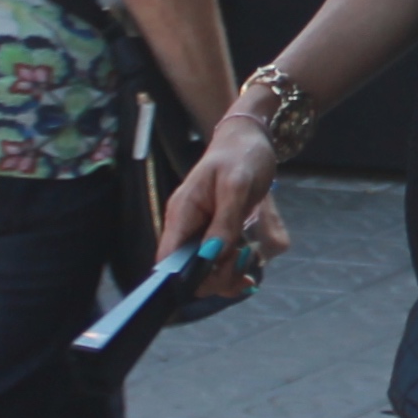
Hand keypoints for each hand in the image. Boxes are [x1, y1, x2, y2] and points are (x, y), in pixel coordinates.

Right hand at [157, 122, 292, 298]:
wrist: (248, 139)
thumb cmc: (241, 155)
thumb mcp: (236, 184)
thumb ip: (225, 220)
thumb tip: (210, 255)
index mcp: (182, 213)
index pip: (167, 259)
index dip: (183, 278)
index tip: (214, 276)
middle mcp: (187, 227)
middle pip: (188, 272)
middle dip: (216, 276)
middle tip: (243, 259)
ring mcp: (201, 232)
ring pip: (206, 271)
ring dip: (228, 274)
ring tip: (249, 258)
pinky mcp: (217, 233)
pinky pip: (219, 262)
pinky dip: (234, 268)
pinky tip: (249, 263)